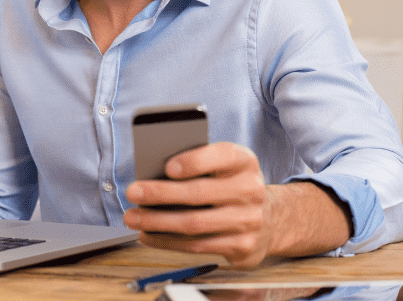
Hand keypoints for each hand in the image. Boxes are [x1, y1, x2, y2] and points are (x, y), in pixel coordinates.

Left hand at [124, 142, 274, 266]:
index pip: (222, 156)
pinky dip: (166, 241)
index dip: (194, 161)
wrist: (269, 219)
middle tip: (133, 192)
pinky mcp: (241, 246)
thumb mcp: (222, 167)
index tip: (167, 167)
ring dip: (157, 222)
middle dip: (161, 193)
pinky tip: (148, 235)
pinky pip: (197, 246)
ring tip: (133, 217)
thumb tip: (152, 173)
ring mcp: (248, 220)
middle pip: (199, 193)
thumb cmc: (230, 186)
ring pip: (194, 223)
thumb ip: (197, 164)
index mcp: (244, 161)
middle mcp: (250, 190)